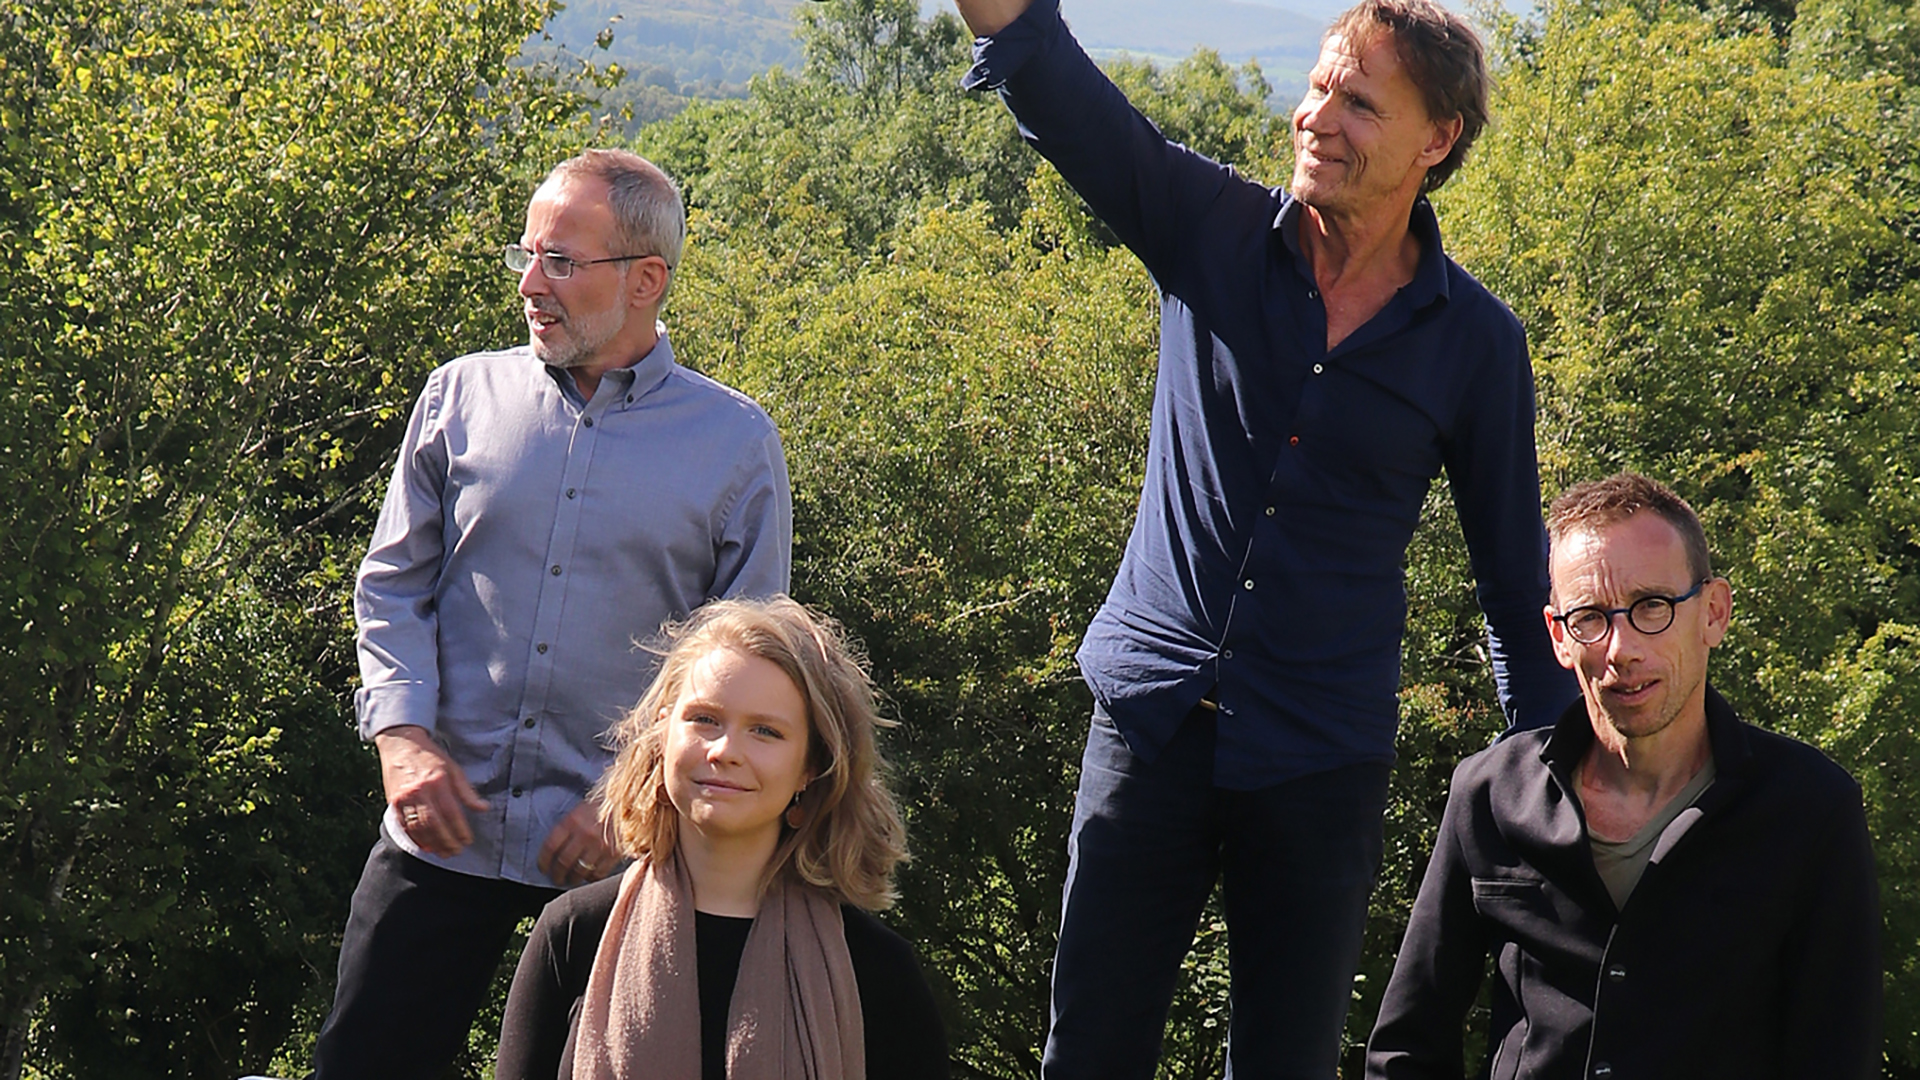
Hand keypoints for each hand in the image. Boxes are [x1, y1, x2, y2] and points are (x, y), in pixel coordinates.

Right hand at [375, 725, 487, 856]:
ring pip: (418, 827)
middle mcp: (419, 791)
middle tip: (456, 851)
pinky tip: (425, 845)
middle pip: (434, 824)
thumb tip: (483, 808)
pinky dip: (415, 838)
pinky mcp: (393, 802)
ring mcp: (404, 797)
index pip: (451, 812)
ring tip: (443, 852)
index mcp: (437, 781)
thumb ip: (467, 791)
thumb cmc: (430, 757)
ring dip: (431, 843)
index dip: (460, 829)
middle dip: (446, 841)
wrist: (400, 744)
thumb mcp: (453, 768)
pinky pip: (404, 825)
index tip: (467, 840)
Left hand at [538, 801, 619, 887]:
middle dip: (557, 875)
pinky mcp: (614, 854)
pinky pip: (598, 873)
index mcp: (572, 821)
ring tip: (572, 880)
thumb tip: (555, 850)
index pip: (550, 847)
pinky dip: (592, 878)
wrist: (629, 801)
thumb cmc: (603, 804)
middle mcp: (584, 834)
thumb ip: (568, 828)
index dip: (543, 861)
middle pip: (563, 862)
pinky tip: (589, 876)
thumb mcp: (580, 810)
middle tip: (556, 879)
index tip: (543, 868)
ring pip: (580, 870)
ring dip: (573, 879)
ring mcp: (600, 845)